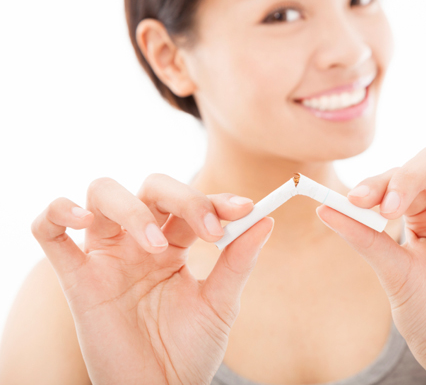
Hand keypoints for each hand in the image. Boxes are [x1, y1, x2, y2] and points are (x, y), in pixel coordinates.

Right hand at [31, 174, 273, 384]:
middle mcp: (139, 242)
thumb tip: (265, 219)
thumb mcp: (220, 304)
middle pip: (151, 189)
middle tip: (209, 231)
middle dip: (183, 198)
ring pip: (103, 195)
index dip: (215, 200)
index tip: (244, 209)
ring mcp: (107, 257)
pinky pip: (48, 232)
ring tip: (155, 246)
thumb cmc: (190, 349)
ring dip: (131, 209)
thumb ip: (237, 261)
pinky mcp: (76, 280)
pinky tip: (81, 219)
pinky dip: (56, 213)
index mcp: (175, 245)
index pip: (191, 204)